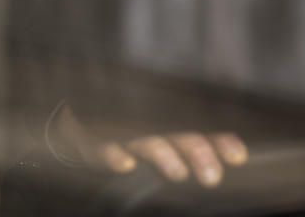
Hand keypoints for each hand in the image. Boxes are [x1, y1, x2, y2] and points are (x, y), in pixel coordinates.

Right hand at [51, 105, 247, 186]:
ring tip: (177, 174)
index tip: (238, 158)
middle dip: (198, 154)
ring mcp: (122, 135)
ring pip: (147, 142)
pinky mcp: (90, 141)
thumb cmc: (121, 141)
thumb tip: (224, 163)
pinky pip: (101, 147)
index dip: (219, 143)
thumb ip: (184, 156)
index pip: (201, 136)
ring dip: (163, 155)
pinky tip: (124, 166)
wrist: (66, 126)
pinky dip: (111, 155)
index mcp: (169, 134)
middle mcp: (150, 131)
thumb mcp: (156, 150)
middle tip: (211, 178)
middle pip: (180, 138)